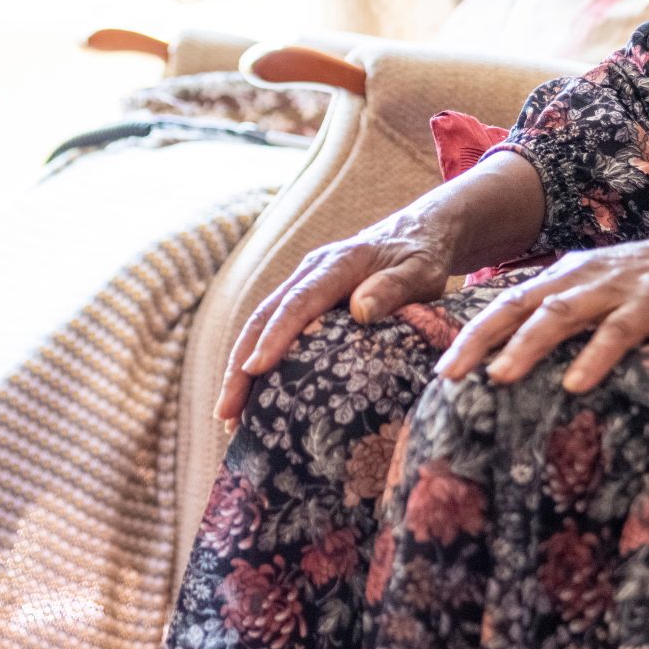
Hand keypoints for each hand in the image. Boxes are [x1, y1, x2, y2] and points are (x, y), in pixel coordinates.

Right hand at [217, 206, 464, 421]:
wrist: (417, 231)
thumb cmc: (422, 255)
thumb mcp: (421, 270)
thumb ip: (395, 287)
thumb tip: (360, 310)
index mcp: (336, 264)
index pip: (298, 303)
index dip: (275, 336)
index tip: (256, 370)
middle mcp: (310, 272)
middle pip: (264, 317)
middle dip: (240, 365)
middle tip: (226, 412)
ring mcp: (302, 284)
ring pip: (259, 325)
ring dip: (240, 369)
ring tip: (228, 417)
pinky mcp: (303, 299)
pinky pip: (272, 329)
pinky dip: (256, 362)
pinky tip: (251, 398)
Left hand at [432, 228, 648, 391]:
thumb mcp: (609, 290)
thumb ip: (572, 310)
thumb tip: (527, 347)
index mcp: (569, 274)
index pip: (509, 303)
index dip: (473, 332)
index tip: (442, 366)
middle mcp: (585, 276)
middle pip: (520, 305)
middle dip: (480, 338)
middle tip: (448, 373)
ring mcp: (620, 286)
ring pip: (561, 314)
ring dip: (526, 346)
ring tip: (499, 378)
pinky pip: (619, 330)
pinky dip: (594, 356)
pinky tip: (574, 383)